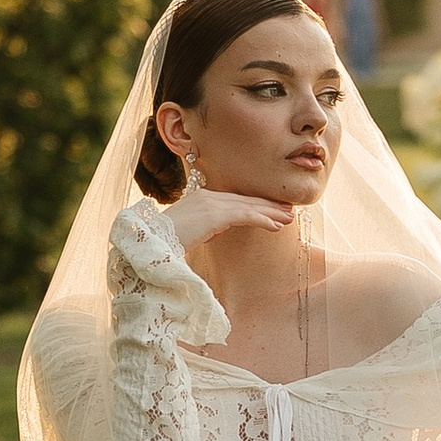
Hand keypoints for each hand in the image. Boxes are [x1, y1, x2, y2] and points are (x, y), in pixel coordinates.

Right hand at [167, 185, 290, 250]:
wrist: (151, 244)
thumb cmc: (166, 243)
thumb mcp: (191, 231)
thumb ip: (206, 227)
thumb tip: (220, 229)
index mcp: (201, 198)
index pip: (235, 200)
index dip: (256, 204)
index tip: (273, 209)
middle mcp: (207, 196)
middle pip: (244, 200)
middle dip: (268, 205)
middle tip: (289, 210)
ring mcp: (210, 203)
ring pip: (248, 206)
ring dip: (271, 212)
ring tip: (289, 218)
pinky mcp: (214, 215)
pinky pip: (244, 215)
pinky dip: (262, 219)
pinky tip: (276, 226)